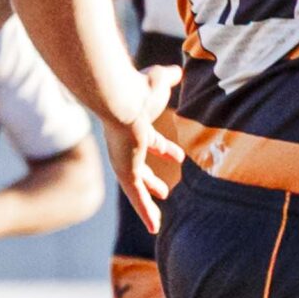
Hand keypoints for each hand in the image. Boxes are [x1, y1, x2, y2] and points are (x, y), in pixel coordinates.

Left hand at [108, 64, 184, 231]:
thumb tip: (179, 69)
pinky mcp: (125, 173)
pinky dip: (145, 212)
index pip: (151, 142)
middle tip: (165, 191)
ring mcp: (124, 161)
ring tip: (157, 222)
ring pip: (136, 188)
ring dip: (147, 204)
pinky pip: (136, 198)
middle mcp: (126, 147)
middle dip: (152, 181)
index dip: (164, 149)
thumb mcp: (159, 83)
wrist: (119, 99)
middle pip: (140, 169)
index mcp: (135, 129)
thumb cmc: (138, 89)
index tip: (179, 157)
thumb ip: (168, 77)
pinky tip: (154, 228)